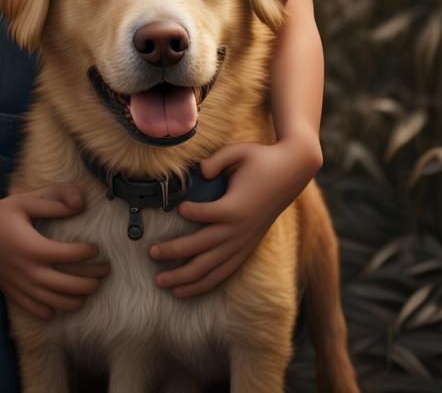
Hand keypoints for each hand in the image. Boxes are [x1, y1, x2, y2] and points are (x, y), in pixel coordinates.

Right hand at [0, 185, 109, 319]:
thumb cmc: (3, 212)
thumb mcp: (27, 200)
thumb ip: (55, 201)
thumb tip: (82, 202)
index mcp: (33, 247)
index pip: (69, 255)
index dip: (87, 253)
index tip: (95, 248)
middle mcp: (28, 271)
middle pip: (68, 285)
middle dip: (91, 280)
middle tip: (104, 271)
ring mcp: (21, 285)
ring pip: (56, 303)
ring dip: (77, 299)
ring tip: (90, 289)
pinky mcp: (13, 293)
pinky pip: (37, 310)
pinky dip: (54, 310)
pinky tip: (62, 302)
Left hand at [149, 137, 321, 296]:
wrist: (291, 172)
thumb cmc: (261, 159)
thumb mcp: (238, 152)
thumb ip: (216, 160)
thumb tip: (200, 171)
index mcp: (235, 207)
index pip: (205, 215)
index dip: (189, 212)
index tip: (178, 207)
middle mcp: (238, 230)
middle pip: (201, 249)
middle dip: (173, 253)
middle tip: (150, 253)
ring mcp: (243, 242)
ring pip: (210, 269)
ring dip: (185, 278)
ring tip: (161, 282)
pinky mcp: (246, 248)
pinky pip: (223, 272)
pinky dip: (204, 283)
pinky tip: (186, 289)